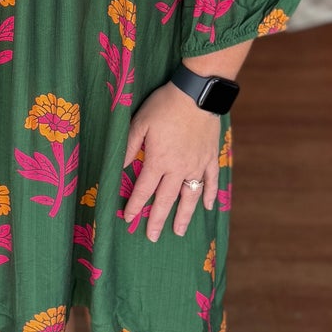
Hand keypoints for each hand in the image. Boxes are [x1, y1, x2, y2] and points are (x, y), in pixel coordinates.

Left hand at [122, 82, 220, 241]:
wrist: (197, 94)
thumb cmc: (165, 105)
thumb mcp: (140, 122)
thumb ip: (129, 145)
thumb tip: (120, 167)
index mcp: (159, 161)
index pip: (144, 190)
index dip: (135, 205)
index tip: (128, 218)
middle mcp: (179, 168)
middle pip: (166, 199)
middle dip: (157, 219)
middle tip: (152, 237)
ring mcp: (197, 165)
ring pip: (190, 196)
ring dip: (184, 215)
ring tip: (179, 231)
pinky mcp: (211, 157)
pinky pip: (211, 180)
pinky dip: (209, 194)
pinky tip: (207, 207)